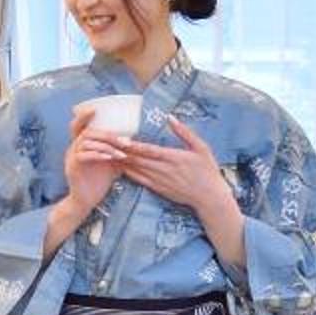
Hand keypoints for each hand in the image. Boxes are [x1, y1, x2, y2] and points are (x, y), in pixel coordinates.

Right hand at [61, 105, 127, 207]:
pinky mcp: (72, 168)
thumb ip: (116, 151)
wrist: (86, 201)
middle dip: (108, 135)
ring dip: (106, 146)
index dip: (84, 115)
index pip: (78, 125)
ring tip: (121, 153)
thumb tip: (133, 142)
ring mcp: (71, 157)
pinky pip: (83, 155)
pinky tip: (110, 158)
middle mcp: (73, 148)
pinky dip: (98, 154)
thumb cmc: (98, 181)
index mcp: (81, 145)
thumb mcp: (110, 162)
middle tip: (125, 141)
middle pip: (87, 132)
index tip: (95, 109)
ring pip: (86, 142)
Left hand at [112, 117, 232, 216]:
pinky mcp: (158, 188)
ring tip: (107, 153)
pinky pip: (139, 180)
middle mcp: (163, 169)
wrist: (209, 197)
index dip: (132, 145)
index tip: (119, 139)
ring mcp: (159, 180)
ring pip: (136, 170)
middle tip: (106, 143)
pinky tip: (119, 168)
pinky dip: (128, 174)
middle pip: (137, 159)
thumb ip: (185, 132)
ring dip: (121, 162)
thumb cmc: (207, 170)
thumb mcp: (201, 148)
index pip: (148, 150)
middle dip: (121, 151)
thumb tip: (170, 117)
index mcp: (173, 157)